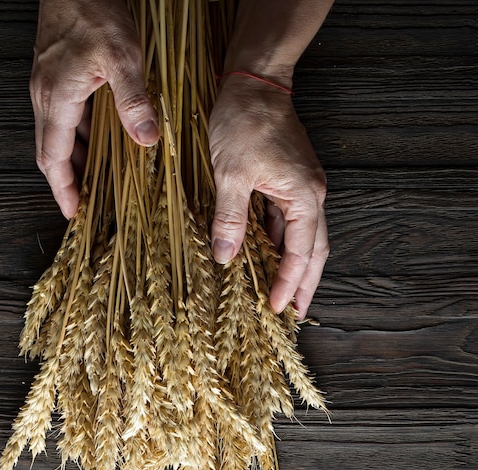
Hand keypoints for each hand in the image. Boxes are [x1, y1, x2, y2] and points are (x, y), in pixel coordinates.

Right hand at [30, 0, 158, 217]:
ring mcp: (48, 86)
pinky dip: (79, 138)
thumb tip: (146, 139)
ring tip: (94, 181)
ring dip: (74, 161)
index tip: (72, 212)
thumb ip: (132, 99)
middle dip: (66, 182)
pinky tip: (99, 143)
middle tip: (85, 204)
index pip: (53, 159)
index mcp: (56, 100)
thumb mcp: (121, 56)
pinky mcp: (56, 76)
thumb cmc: (93, 9)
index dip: (62, 189)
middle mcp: (45, 97)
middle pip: (51, 153)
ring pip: (57, 136)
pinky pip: (64, 118)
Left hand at [209, 74, 328, 318]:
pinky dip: (281, 243)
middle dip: (305, 283)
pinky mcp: (290, 182)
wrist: (255, 84)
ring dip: (294, 266)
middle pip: (315, 250)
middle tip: (295, 313)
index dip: (288, 283)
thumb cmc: (245, 122)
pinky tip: (267, 256)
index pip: (300, 253)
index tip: (276, 309)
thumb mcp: (230, 173)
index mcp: (304, 196)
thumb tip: (225, 257)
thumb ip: (229, 217)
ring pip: (303, 238)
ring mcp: (303, 188)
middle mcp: (311, 195)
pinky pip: (288, 221)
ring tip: (283, 292)